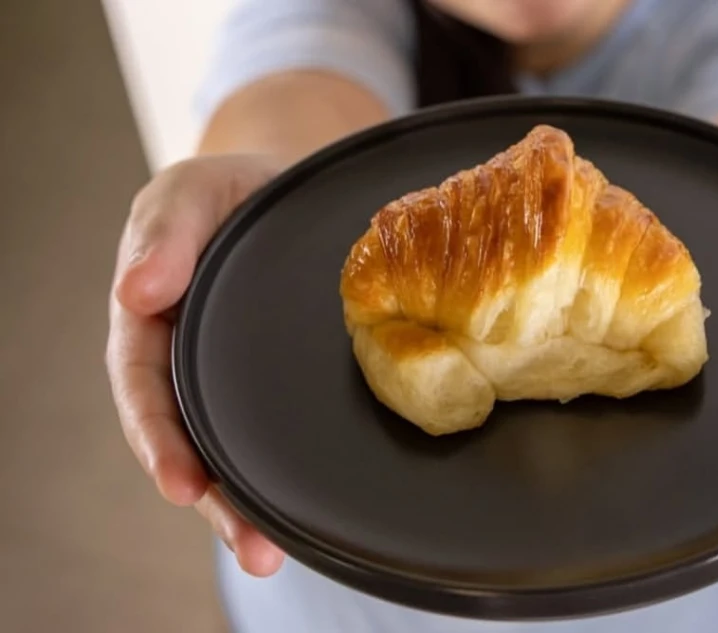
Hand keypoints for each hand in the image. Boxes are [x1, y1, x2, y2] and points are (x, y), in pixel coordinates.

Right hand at [106, 154, 287, 576]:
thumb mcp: (191, 193)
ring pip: (239, 452)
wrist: (293, 184)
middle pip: (194, 444)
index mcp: (153, 326)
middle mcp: (191, 366)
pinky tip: (320, 510)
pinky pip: (284, 432)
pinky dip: (295, 472)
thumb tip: (135, 291)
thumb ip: (165, 232)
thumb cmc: (232, 190)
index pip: (146, 393)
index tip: (183, 485)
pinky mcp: (285, 386)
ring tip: (278, 553)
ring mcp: (238, 382)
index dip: (161, 442)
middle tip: (256, 549)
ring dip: (254, 507)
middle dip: (216, 503)